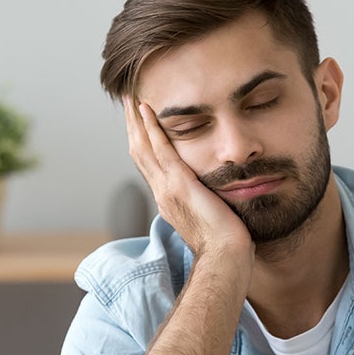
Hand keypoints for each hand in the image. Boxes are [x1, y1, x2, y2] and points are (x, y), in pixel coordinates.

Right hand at [125, 99, 252, 259]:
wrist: (224, 256)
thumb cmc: (224, 243)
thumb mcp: (209, 218)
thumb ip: (204, 202)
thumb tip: (213, 195)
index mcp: (167, 200)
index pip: (149, 165)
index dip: (142, 142)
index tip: (139, 123)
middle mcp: (161, 193)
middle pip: (139, 153)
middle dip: (132, 126)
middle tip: (128, 102)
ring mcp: (166, 188)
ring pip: (143, 148)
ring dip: (136, 121)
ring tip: (132, 98)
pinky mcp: (179, 184)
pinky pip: (160, 150)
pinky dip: (151, 128)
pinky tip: (147, 110)